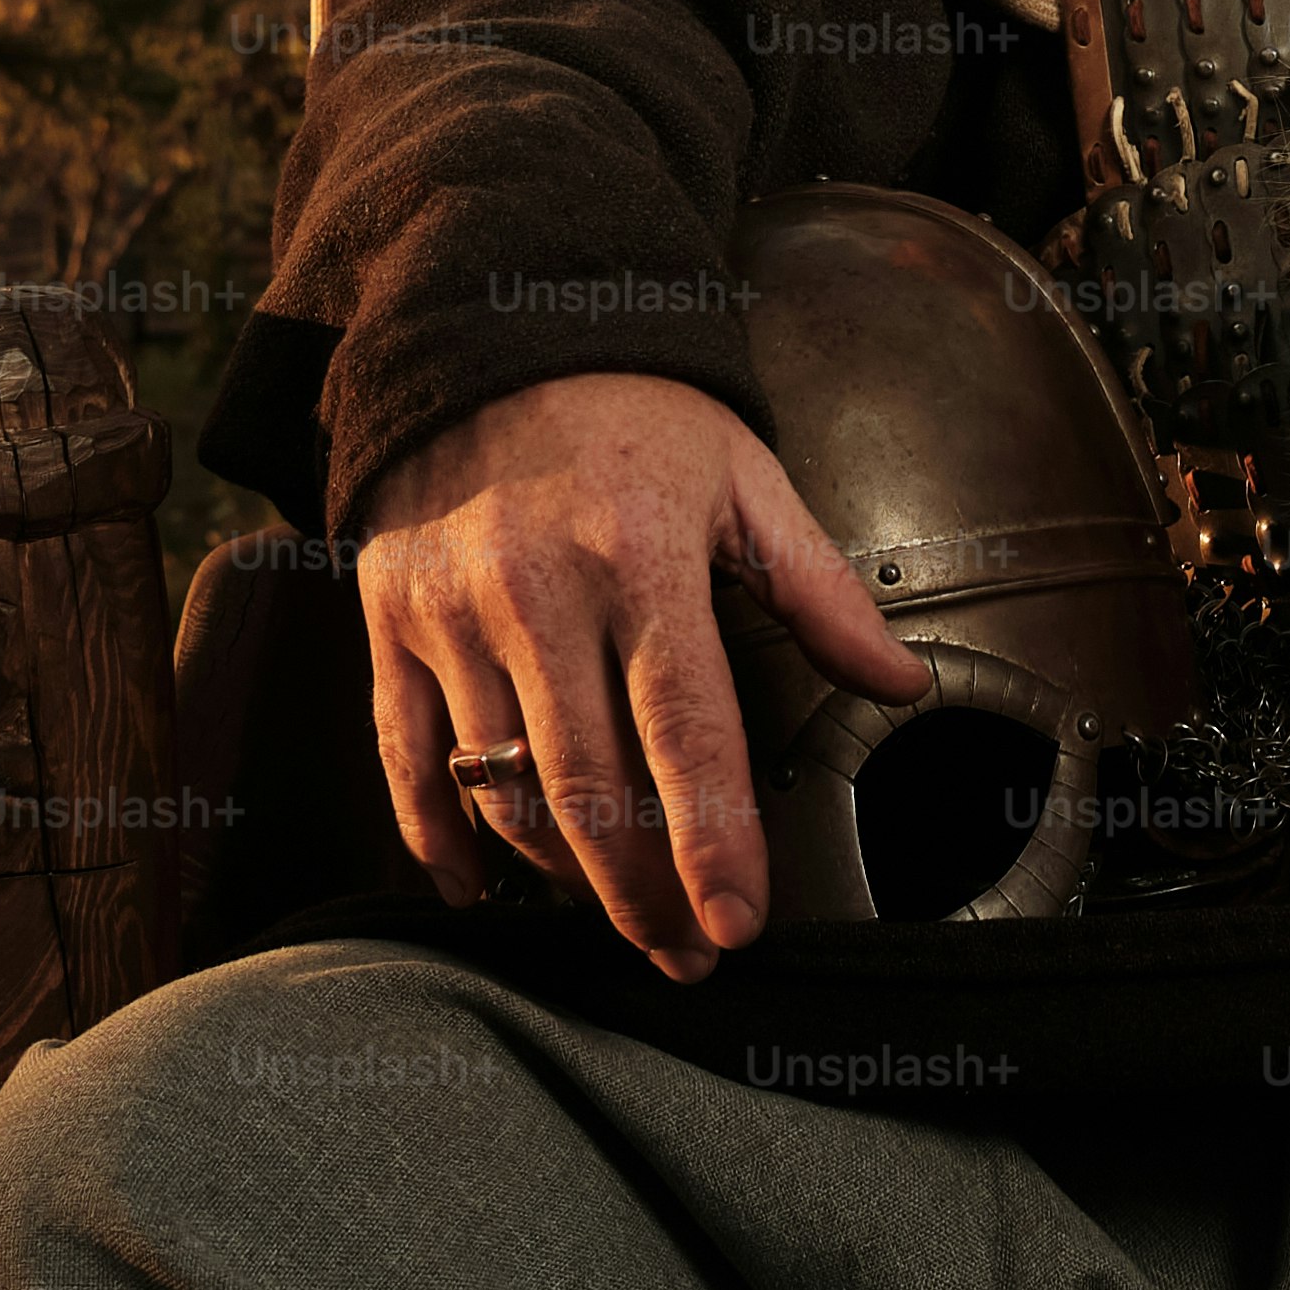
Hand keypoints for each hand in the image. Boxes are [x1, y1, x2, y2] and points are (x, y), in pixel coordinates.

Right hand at [347, 368, 927, 978]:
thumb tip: (901, 685)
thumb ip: (820, 590)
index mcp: (642, 555)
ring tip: (620, 921)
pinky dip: (438, 838)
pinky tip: (481, 890)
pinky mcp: (388, 622)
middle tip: (686, 956)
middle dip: (641, 894)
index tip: (737, 924)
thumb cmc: (634, 415)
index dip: (711, 839)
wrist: (488, 333)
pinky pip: (406, 758)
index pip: (684, 727)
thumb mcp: (744, 477)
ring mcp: (451, 612)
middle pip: (587, 784)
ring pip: (500, 783)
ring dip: (559, 875)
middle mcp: (538, 591)